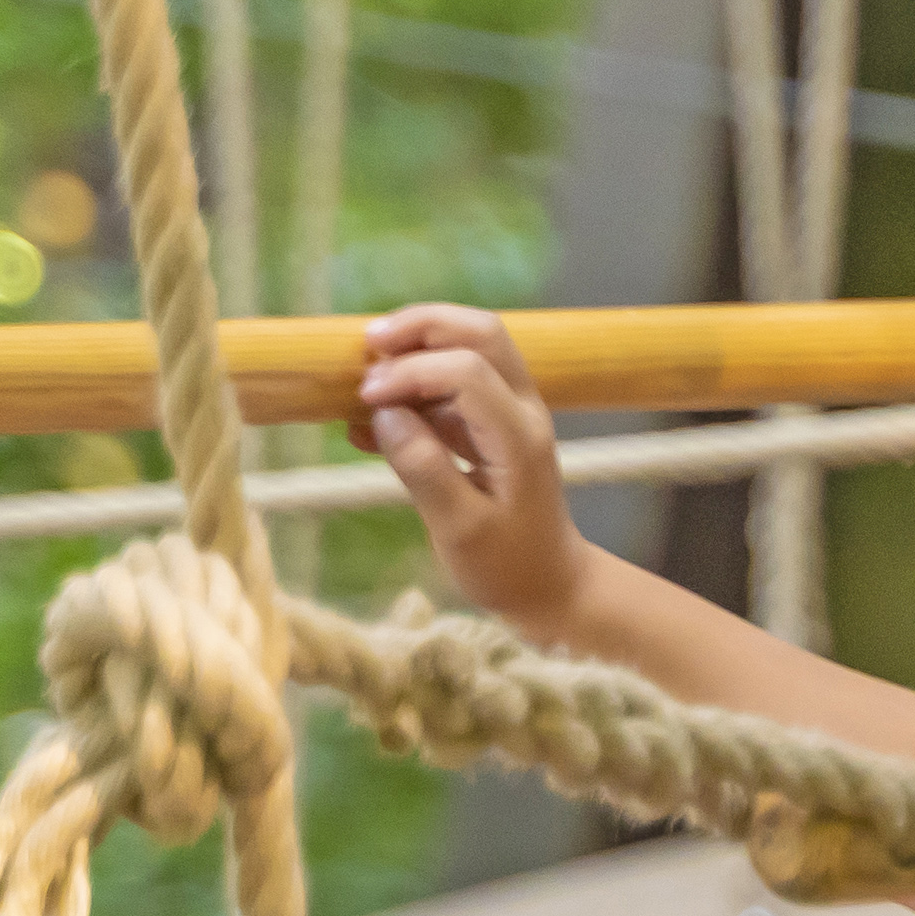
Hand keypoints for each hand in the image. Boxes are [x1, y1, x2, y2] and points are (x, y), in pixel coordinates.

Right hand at [355, 303, 591, 634]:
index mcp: (518, 435)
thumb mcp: (459, 529)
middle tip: (367, 342)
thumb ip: (423, 468)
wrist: (550, 589)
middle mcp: (522, 411)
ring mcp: (510, 414)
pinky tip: (369, 422)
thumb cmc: (508, 567)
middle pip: (479, 333)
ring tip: (364, 376)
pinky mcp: (492, 426)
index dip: (410, 372)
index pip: (465, 370)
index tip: (365, 397)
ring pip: (470, 349)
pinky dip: (414, 390)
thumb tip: (384, 413)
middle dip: (421, 326)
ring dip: (417, 350)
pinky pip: (454, 386)